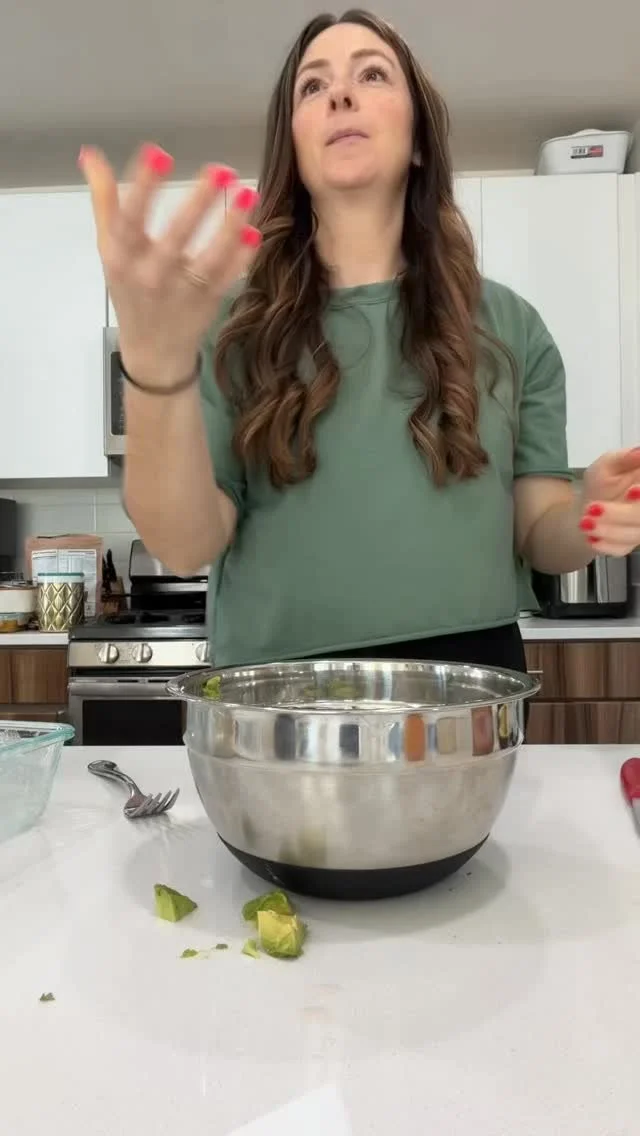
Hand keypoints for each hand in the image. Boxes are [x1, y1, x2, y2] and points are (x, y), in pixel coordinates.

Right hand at [79, 143, 260, 387]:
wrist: (152, 351)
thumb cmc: (130, 289)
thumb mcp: (110, 249)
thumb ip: (104, 201)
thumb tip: (89, 154)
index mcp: (122, 257)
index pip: (129, 218)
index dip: (143, 186)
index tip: (159, 153)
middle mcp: (150, 275)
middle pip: (175, 238)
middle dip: (197, 203)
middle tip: (221, 170)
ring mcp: (182, 292)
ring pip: (209, 259)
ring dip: (230, 227)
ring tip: (249, 194)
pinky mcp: (208, 303)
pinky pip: (228, 278)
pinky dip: (242, 257)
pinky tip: (255, 232)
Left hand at [579, 449, 639, 554]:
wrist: (588, 510)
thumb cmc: (602, 482)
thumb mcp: (608, 464)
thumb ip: (624, 458)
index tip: (632, 492)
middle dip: (622, 514)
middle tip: (593, 509)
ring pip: (637, 533)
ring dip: (611, 530)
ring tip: (585, 522)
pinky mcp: (632, 543)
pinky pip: (624, 547)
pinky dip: (607, 545)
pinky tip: (591, 538)